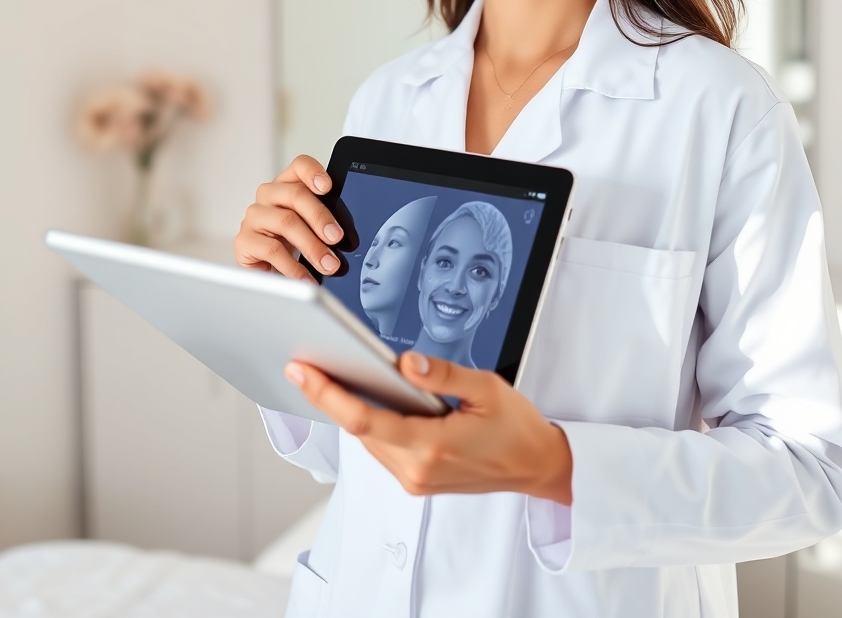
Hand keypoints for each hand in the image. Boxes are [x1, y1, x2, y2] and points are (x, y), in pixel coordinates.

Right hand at [234, 154, 341, 280]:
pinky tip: (306, 277)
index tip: (328, 187)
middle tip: (337, 238)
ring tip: (328, 265)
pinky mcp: (244, 240)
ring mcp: (254, 216)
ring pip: (286, 222)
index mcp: (289, 184)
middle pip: (296, 194)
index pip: (300, 165)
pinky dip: (293, 266)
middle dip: (320, 217)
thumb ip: (327, 220)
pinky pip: (271, 250)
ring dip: (312, 246)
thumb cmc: (295, 241)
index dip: (313, 172)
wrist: (269, 267)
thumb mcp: (313, 226)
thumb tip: (345, 234)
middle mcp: (269, 195)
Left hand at [286, 352, 572, 504]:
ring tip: (326, 375)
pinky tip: (363, 399)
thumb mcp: (487, 389)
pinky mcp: (418, 481)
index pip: (365, 419)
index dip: (328, 394)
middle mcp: (417, 470)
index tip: (303, 371)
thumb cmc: (517, 428)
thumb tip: (406, 361)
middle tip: (304, 364)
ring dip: (348, 409)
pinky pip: (383, 448)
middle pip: (359, 429)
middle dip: (330, 396)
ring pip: (368, 439)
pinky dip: (369, 423)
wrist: (538, 467)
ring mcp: (416, 480)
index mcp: (433, 446)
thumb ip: (443, 374)